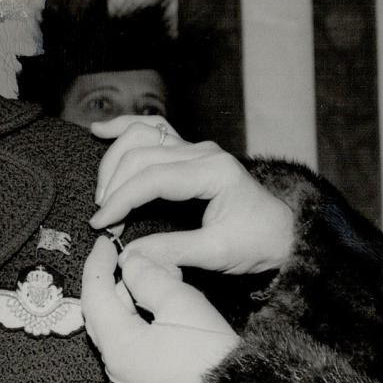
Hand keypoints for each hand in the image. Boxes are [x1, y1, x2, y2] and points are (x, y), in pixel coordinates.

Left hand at [81, 237, 239, 382]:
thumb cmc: (210, 352)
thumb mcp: (180, 302)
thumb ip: (148, 277)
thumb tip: (130, 264)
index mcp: (119, 346)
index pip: (94, 296)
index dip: (97, 265)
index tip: (104, 243)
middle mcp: (114, 369)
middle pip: (103, 315)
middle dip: (116, 285)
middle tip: (139, 263)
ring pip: (116, 332)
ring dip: (129, 306)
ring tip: (158, 289)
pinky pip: (128, 351)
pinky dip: (136, 328)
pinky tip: (159, 317)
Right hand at [89, 115, 294, 275]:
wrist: (282, 234)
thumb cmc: (257, 241)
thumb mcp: (218, 253)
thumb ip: (173, 251)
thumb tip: (128, 253)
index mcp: (213, 172)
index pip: (153, 178)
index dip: (121, 199)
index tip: (101, 223)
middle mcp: (203, 152)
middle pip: (142, 155)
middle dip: (114, 186)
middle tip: (104, 220)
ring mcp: (196, 148)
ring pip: (142, 137)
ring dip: (115, 161)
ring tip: (102, 193)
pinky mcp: (190, 152)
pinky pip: (152, 130)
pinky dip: (125, 129)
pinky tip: (101, 129)